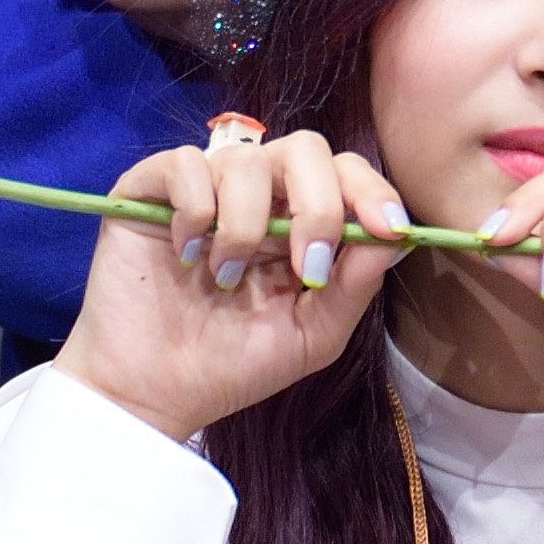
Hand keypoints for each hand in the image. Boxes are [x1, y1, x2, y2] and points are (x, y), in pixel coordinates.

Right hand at [54, 134, 408, 440]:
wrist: (154, 394)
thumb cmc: (233, 366)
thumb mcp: (311, 336)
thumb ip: (353, 287)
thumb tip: (394, 238)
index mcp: (298, 223)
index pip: (345, 174)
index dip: (371, 191)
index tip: (388, 227)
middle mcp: (256, 196)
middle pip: (306, 149)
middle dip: (318, 205)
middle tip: (307, 264)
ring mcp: (203, 188)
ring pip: (246, 160)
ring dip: (246, 226)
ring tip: (226, 277)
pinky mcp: (148, 189)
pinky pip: (184, 164)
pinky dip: (195, 210)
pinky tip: (187, 254)